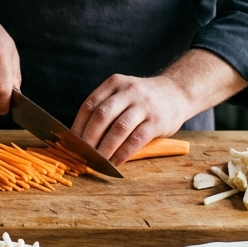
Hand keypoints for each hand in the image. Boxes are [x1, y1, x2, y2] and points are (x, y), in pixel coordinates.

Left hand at [71, 74, 189, 166]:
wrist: (177, 93)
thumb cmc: (142, 100)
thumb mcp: (123, 93)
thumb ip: (106, 109)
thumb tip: (81, 138)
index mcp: (115, 83)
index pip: (90, 105)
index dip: (78, 125)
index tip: (70, 142)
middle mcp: (129, 91)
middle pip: (102, 116)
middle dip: (89, 138)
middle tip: (82, 154)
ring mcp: (144, 105)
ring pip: (119, 129)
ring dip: (105, 148)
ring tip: (97, 162)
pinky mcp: (157, 121)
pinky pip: (136, 140)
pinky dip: (123, 153)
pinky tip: (115, 163)